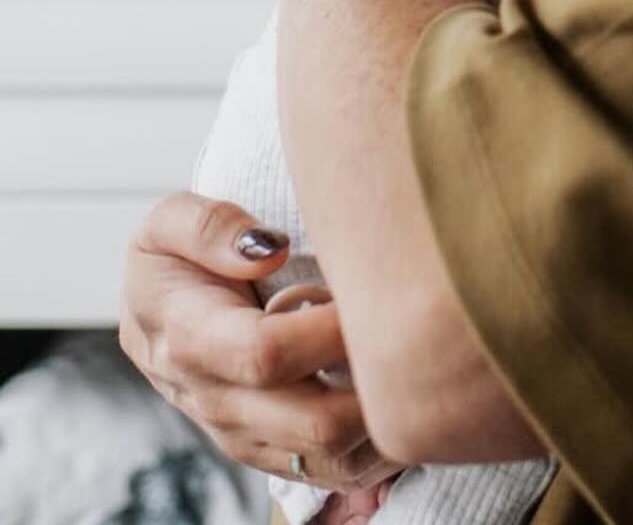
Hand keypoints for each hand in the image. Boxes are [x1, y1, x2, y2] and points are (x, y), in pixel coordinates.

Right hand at [119, 194, 403, 491]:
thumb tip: (268, 249)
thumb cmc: (175, 260)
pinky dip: (383, 441)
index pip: (268, 353)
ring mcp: (248, 439)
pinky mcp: (274, 455)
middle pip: (316, 422)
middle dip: (377, 377)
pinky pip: (341, 473)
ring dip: (387, 413)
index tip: (371, 287)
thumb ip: (210, 226)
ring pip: (336, 457)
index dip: (329, 328)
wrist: (158, 316)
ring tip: (411, 350)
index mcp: (192, 341)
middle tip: (410, 321)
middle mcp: (220, 404)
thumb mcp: (167, 222)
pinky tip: (404, 388)